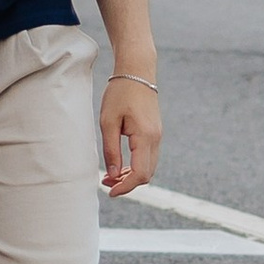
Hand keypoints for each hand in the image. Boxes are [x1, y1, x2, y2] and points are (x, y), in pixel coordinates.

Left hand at [98, 75, 160, 197]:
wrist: (137, 71)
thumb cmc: (120, 93)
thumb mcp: (108, 121)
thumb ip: (111, 150)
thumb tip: (113, 175)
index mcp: (145, 137)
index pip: (139, 174)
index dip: (125, 187)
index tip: (110, 192)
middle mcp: (156, 139)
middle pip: (146, 174)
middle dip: (127, 184)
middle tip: (106, 183)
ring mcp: (157, 136)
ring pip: (149, 167)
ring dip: (131, 176)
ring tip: (110, 175)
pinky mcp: (155, 132)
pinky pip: (148, 157)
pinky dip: (136, 166)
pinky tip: (121, 165)